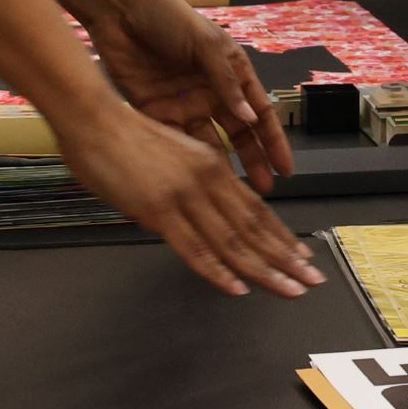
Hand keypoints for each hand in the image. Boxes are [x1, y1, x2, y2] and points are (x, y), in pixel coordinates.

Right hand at [46, 99, 323, 298]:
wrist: (94, 119)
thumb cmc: (124, 136)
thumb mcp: (172, 158)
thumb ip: (189, 188)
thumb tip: (197, 218)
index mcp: (212, 165)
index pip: (256, 208)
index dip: (282, 234)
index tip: (302, 254)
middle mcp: (208, 179)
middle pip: (255, 227)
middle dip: (286, 257)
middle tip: (313, 279)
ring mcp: (186, 195)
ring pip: (234, 240)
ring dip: (265, 269)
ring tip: (290, 289)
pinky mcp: (160, 210)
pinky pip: (194, 248)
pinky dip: (218, 271)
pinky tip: (238, 288)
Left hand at [83, 0, 295, 193]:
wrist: (119, 10)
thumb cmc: (170, 18)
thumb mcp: (206, 44)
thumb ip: (227, 82)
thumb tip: (251, 117)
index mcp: (231, 71)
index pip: (259, 111)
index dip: (273, 140)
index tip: (285, 168)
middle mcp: (211, 92)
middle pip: (237, 133)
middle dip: (252, 160)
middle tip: (263, 190)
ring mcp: (183, 103)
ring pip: (207, 142)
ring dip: (219, 166)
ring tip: (229, 191)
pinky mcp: (155, 111)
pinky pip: (173, 139)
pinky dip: (183, 157)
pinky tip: (193, 176)